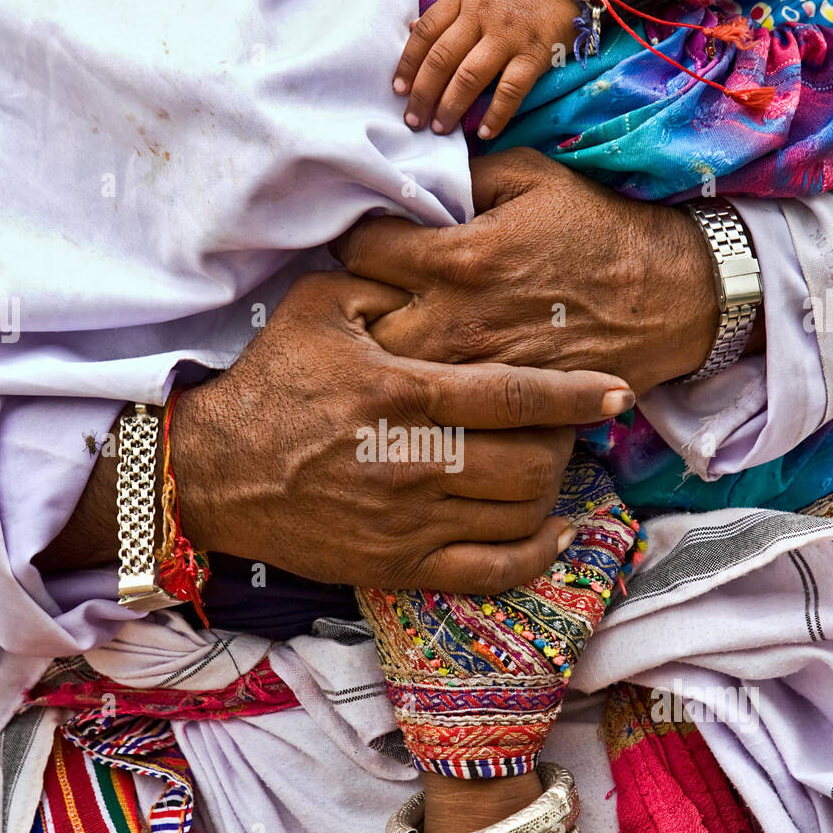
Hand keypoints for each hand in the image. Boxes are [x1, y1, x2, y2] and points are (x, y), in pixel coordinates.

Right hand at [169, 270, 633, 594]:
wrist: (214, 473)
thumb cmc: (270, 384)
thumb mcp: (318, 308)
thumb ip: (385, 279)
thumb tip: (441, 261)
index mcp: (401, 392)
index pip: (513, 395)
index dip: (575, 395)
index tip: (617, 392)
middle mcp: (413, 462)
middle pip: (531, 462)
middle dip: (564, 442)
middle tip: (564, 425)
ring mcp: (408, 521)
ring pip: (519, 514)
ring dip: (551, 489)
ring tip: (549, 463)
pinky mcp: (398, 564)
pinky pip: (489, 572)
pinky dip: (533, 555)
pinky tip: (552, 532)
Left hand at [336, 149, 719, 393]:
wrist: (667, 298)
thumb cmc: (597, 230)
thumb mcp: (532, 176)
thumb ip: (461, 173)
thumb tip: (410, 172)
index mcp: (458, 258)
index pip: (357, 250)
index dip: (352, 241)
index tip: (361, 244)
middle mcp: (455, 322)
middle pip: (358, 324)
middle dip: (353, 308)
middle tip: (362, 297)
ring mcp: (475, 375)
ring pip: (390, 375)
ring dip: (380, 356)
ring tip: (385, 339)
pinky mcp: (496, 408)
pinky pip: (437, 408)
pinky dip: (423, 392)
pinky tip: (425, 376)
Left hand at [392, 0, 575, 138]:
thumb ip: (451, 8)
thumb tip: (414, 31)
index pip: (426, 32)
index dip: (408, 63)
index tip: (398, 89)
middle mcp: (481, 15)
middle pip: (441, 59)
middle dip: (423, 94)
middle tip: (414, 120)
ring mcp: (509, 35)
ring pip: (469, 76)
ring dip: (450, 106)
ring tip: (440, 128)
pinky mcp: (536, 52)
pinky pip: (511, 89)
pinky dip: (496, 114)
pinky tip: (484, 132)